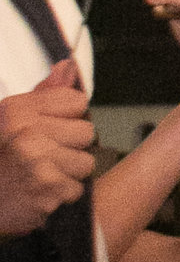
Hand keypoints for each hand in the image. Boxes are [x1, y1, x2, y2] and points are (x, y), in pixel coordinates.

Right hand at [0, 61, 94, 236]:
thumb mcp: (9, 120)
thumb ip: (44, 95)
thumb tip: (68, 66)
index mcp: (18, 111)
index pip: (78, 102)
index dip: (67, 118)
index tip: (47, 129)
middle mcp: (27, 133)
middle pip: (87, 132)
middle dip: (69, 147)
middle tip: (41, 157)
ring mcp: (37, 162)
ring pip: (86, 162)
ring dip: (67, 173)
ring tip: (39, 175)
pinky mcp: (47, 190)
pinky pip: (76, 189)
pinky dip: (60, 195)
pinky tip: (38, 193)